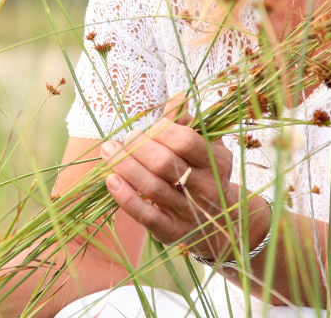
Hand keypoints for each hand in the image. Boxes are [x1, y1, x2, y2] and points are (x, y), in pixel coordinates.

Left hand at [99, 95, 241, 261]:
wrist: (222, 224)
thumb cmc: (205, 175)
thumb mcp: (205, 148)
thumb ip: (188, 125)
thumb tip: (177, 98)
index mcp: (216, 162)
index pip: (185, 140)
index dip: (161, 130)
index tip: (147, 128)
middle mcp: (206, 189)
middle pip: (165, 164)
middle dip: (138, 148)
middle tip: (124, 139)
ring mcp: (190, 213)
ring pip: (153, 188)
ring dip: (125, 167)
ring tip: (108, 151)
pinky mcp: (173, 232)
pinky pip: (146, 216)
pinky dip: (126, 197)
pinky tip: (111, 180)